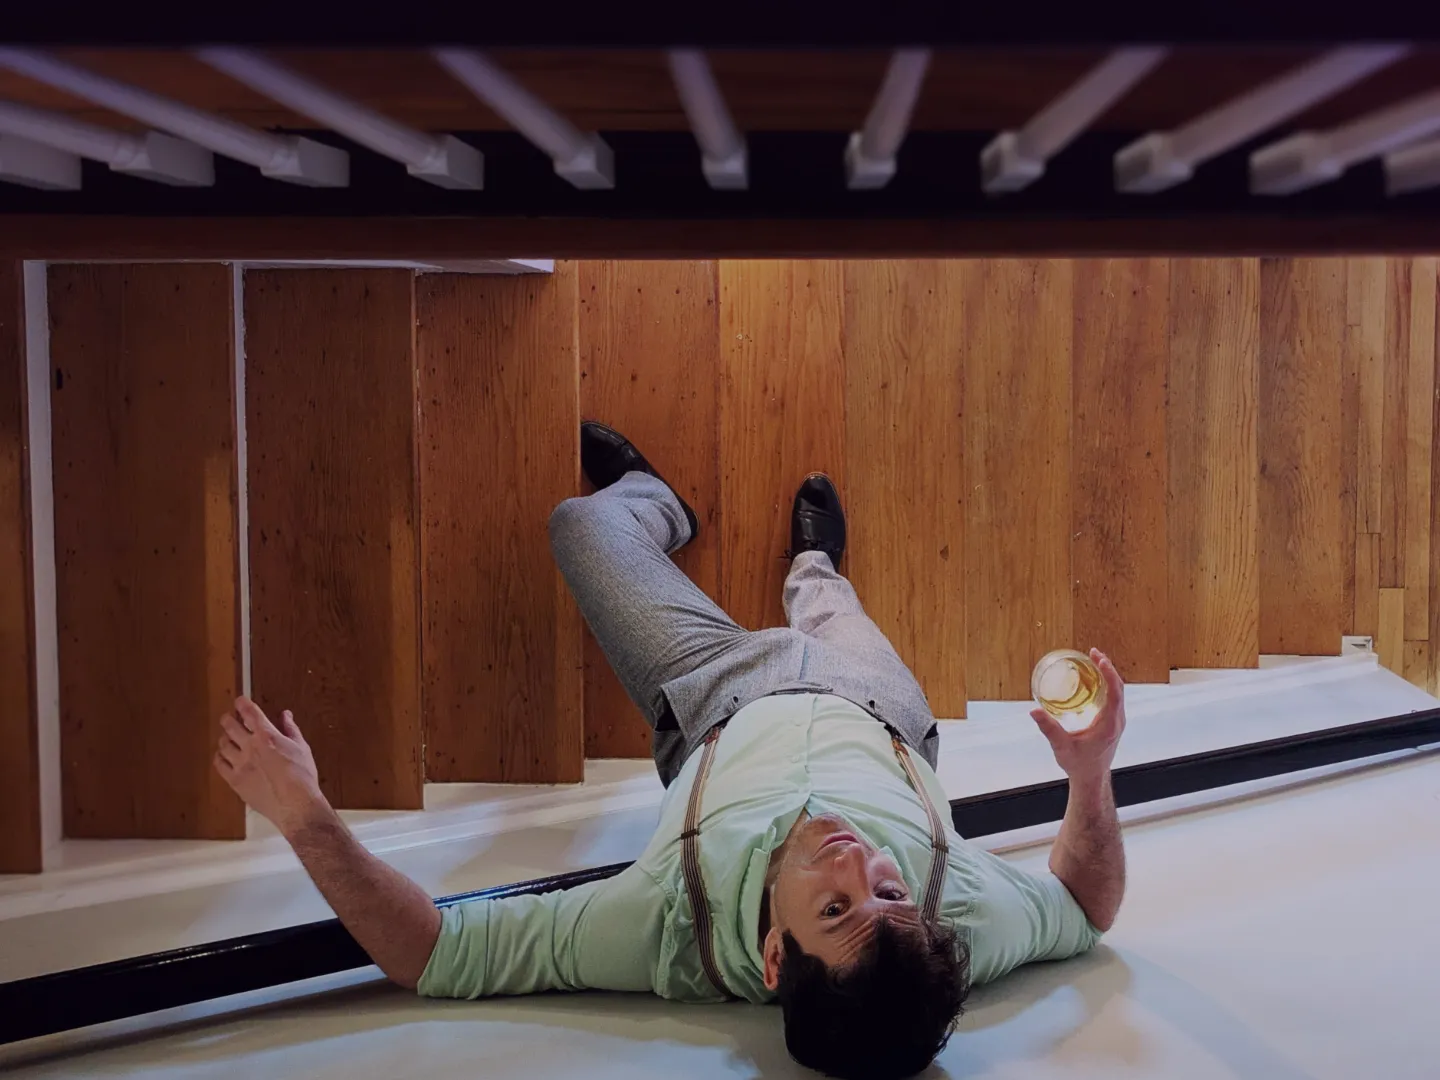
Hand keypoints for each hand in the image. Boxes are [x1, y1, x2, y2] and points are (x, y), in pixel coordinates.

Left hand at [214, 698, 326, 837]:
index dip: (242, 703)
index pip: (249, 712)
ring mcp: (240, 764)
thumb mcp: (301, 748)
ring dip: (225, 738)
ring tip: (229, 738)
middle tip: (229, 717)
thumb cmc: (302, 778)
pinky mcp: (235, 781)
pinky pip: (219, 764)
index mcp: (267, 736)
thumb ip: (290, 729)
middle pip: (230, 725)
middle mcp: (250, 747)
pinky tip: (224, 757)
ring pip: (223, 744)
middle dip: (228, 718)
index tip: (240, 701)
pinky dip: (220, 757)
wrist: (295, 804)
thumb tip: (286, 716)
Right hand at [1030, 649, 1125, 784]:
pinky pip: (1114, 698)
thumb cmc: (1079, 765)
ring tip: (1095, 661)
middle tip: (1094, 654)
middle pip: (1118, 688)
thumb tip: (1034, 711)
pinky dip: (1107, 685)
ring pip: (1118, 692)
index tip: (1099, 659)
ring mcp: (1117, 722)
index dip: (1108, 673)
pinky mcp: (1113, 723)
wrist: (1091, 779)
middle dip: (1107, 668)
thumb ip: (1048, 728)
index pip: (1115, 692)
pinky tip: (1095, 680)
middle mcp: (1117, 721)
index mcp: (1109, 725)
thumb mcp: (1061, 746)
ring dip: (1108, 675)